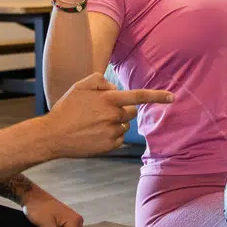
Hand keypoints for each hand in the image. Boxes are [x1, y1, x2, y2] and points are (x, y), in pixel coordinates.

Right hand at [45, 72, 172, 157]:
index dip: (157, 96)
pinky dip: (111, 135)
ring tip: (93, 124)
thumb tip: (114, 87)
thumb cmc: (66, 108)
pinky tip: (94, 134)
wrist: (53, 135)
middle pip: (131, 112)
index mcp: (108, 99)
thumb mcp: (79, 86)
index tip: (173, 97)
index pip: (138, 96)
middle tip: (103, 111)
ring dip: (115, 123)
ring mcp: (112, 133)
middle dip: (122, 109)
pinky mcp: (110, 146)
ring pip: (124, 126)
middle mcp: (113, 116)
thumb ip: (99, 80)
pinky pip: (119, 138)